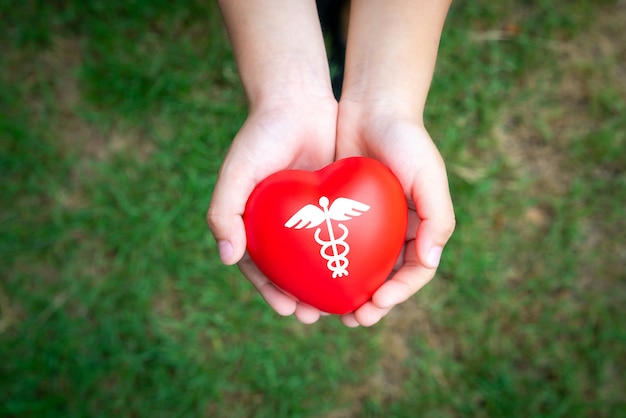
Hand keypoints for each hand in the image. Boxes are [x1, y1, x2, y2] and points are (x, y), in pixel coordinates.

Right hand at [207, 96, 337, 323]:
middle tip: (317, 315)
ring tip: (343, 304)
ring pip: (319, 258)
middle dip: (302, 297)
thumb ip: (224, 212)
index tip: (290, 310)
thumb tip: (228, 256)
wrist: (296, 99)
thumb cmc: (260, 136)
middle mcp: (281, 224)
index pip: (261, 268)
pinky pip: (342, 234)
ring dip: (327, 283)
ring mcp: (308, 215)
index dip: (272, 292)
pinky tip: (362, 269)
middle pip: (291, 270)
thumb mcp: (236, 173)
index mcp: (254, 224)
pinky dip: (348, 254)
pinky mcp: (334, 203)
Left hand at [335, 101, 455, 326]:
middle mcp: (396, 230)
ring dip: (347, 291)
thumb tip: (429, 261)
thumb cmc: (406, 139)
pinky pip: (336, 245)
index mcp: (421, 227)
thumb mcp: (429, 174)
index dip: (398, 293)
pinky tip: (312, 276)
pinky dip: (328, 264)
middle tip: (351, 319)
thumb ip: (437, 217)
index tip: (376, 304)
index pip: (414, 272)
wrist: (372, 106)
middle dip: (371, 303)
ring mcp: (369, 223)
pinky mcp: (343, 213)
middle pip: (385, 278)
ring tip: (329, 309)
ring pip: (359, 267)